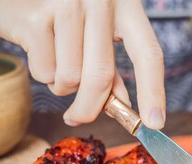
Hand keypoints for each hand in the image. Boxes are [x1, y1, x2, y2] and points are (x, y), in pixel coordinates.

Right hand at [0, 0, 165, 127]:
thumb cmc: (60, 19)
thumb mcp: (96, 36)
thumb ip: (110, 69)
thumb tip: (123, 107)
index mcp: (125, 4)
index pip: (149, 54)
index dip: (153, 92)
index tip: (155, 123)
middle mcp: (101, 0)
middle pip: (102, 76)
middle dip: (89, 107)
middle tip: (76, 118)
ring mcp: (68, 3)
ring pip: (71, 77)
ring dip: (61, 85)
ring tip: (55, 64)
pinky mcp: (37, 15)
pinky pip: (45, 71)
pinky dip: (41, 73)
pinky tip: (38, 50)